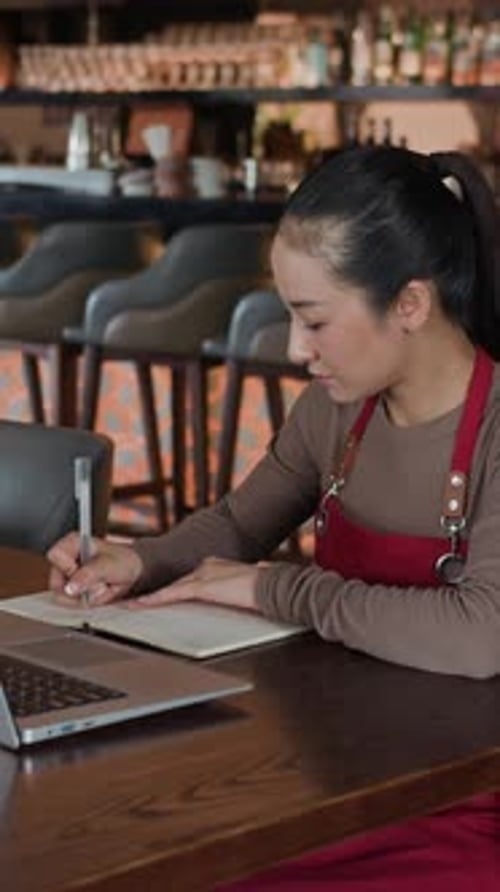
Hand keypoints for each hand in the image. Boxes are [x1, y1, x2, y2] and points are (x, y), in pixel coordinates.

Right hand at [47, 532, 142, 606]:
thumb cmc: (123, 561)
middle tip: (98, 584)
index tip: (83, 570)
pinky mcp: (72, 588)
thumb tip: (70, 588)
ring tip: (101, 587)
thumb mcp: (108, 565)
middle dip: (79, 589)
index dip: (67, 567)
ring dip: (85, 597)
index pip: (55, 556)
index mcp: (72, 543)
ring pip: (63, 596)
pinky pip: (72, 602)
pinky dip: (87, 601)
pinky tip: (99, 593)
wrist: (133, 572)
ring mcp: (68, 575)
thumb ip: (88, 575)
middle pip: (56, 582)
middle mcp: (66, 558)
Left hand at [128, 556, 264, 612]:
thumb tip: (236, 596)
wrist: (271, 586)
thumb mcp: (243, 589)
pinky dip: (155, 599)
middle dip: (154, 593)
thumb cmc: (263, 589)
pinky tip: (142, 604)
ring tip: (130, 604)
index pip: (185, 580)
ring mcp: (203, 575)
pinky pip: (173, 593)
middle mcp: (206, 567)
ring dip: (149, 597)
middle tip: (133, 600)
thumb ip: (233, 591)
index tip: (154, 596)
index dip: (169, 589)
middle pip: (174, 583)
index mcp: (215, 567)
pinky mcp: (202, 586)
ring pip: (169, 588)